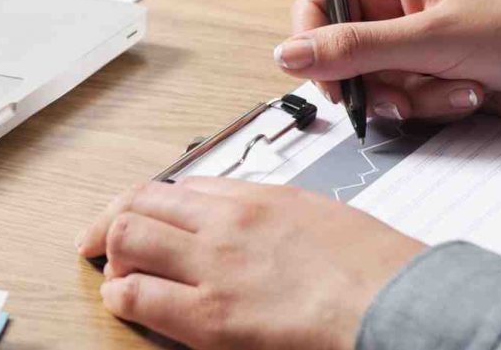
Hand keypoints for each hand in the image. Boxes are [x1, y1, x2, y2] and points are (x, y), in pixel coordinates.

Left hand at [77, 178, 424, 349]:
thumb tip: (262, 225)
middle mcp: (228, 222)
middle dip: (114, 219)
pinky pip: (136, 294)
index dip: (156, 202)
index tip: (147, 214)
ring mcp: (213, 265)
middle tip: (101, 239)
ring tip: (114, 271)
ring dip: (113, 252)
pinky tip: (123, 301)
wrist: (400, 303)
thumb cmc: (381, 270)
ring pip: (127, 235)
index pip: (185, 184)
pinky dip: (120, 295)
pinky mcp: (208, 315)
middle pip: (142, 200)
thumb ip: (282, 217)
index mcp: (261, 197)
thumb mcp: (327, 218)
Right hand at [278, 0, 500, 124]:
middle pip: (341, 55)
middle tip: (402, 95)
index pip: (318, 5)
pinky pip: (402, 102)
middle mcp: (396, 7)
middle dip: (373, 82)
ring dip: (410, 98)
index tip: (326, 79)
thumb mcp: (431, 39)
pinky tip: (469, 93)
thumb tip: (288, 54)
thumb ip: (354, 48)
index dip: (313, 45)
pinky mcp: (431, 76)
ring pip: (371, 85)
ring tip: (456, 88)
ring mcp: (413, 44)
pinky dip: (431, 107)